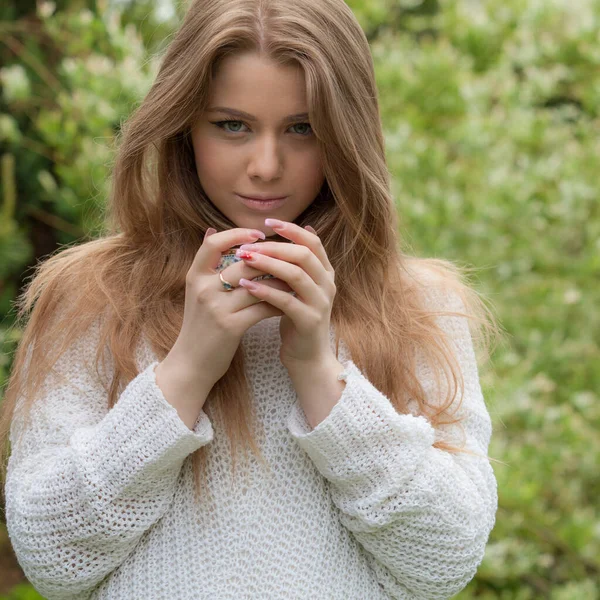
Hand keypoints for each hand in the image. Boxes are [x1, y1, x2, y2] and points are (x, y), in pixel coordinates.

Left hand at [235, 218, 336, 369]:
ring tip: (244, 259)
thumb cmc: (297, 319)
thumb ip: (294, 264)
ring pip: (295, 275)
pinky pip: (286, 301)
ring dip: (268, 264)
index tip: (267, 222)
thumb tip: (290, 233)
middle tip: (248, 244)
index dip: (291, 229)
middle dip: (274, 246)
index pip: (312, 242)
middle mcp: (327, 285)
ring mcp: (320, 303)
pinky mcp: (309, 321)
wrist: (308, 358)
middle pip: (303, 255)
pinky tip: (246, 285)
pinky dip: (265, 291)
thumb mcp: (298, 288)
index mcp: (325, 273)